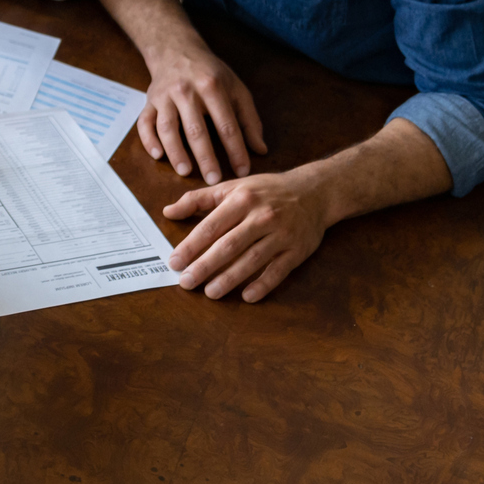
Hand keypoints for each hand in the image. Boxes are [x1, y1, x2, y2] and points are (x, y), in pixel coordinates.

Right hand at [136, 45, 266, 184]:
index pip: (226, 124)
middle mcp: (186, 91)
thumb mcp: (236, 89)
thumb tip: (261, 150)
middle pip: (196, 129)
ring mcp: (164, 96)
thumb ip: (249, 119)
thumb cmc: (211, 74)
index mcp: (212, 86)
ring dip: (176, 151)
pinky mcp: (148, 102)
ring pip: (167, 127)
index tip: (242, 170)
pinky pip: (145, 123)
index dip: (235, 149)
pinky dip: (149, 140)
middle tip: (213, 180)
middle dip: (205, 157)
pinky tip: (158, 155)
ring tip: (185, 172)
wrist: (177, 50)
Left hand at [163, 168, 330, 302]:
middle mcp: (262, 215)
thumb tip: (168, 212)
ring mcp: (281, 234)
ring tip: (211, 293)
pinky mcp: (297, 250)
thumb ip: (198, 200)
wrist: (314, 191)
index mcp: (242, 198)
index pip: (211, 226)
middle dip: (205, 266)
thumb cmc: (266, 191)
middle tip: (186, 283)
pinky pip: (278, 270)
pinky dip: (263, 284)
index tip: (175, 262)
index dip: (191, 246)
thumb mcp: (232, 187)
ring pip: (252, 259)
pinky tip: (247, 296)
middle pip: (229, 245)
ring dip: (230, 278)